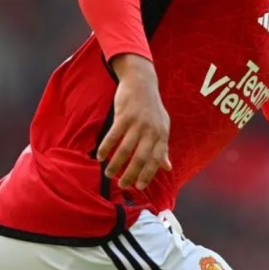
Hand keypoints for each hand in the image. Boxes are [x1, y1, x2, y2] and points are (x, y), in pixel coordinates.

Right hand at [96, 54, 171, 189]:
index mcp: (162, 134)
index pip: (156, 160)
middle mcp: (151, 130)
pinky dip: (105, 149)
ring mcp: (137, 123)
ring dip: (115, 165)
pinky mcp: (124, 116)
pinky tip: (100, 157)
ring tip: (108, 174)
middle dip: (130, 175)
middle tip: (122, 185)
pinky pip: (113, 136)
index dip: (147, 175)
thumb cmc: (152, 107)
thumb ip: (163, 148)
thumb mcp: (162, 126)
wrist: (142, 82)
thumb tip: (168, 168)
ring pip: (125, 150)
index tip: (138, 187)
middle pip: (140, 159)